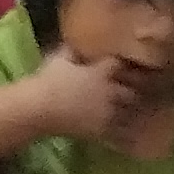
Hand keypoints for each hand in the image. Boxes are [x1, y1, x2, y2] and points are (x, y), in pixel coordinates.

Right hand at [18, 46, 153, 146]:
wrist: (39, 109)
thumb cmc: (48, 81)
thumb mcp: (60, 59)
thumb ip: (74, 50)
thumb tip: (79, 42)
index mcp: (102, 72)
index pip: (123, 65)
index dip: (125, 65)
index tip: (125, 65)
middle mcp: (110, 92)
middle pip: (133, 90)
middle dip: (134, 88)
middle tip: (133, 88)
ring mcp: (108, 112)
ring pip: (131, 110)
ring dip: (132, 108)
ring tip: (133, 108)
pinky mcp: (102, 130)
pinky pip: (122, 132)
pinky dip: (126, 131)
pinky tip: (127, 131)